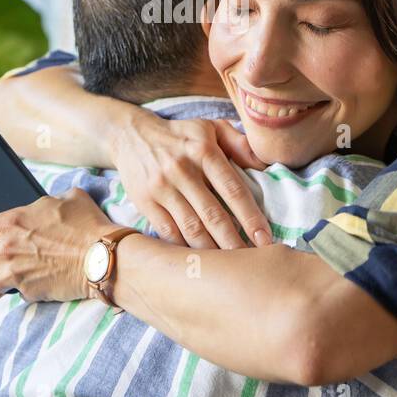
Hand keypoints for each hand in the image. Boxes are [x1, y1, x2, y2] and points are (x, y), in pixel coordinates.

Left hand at [0, 188, 112, 302]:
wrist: (103, 257)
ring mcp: (15, 275)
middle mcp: (4, 250)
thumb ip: (49, 200)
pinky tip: (23, 285)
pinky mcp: (28, 293)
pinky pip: (10, 296)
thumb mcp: (67, 199)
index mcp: (8, 223)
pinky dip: (13, 293)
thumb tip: (50, 203)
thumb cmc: (88, 225)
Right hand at [107, 109, 270, 249]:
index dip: (251, 217)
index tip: (265, 239)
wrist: (131, 135)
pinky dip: (185, 248)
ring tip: (229, 269)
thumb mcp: (211, 127)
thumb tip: (265, 164)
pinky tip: (199, 261)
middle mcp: (183, 170)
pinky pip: (168, 232)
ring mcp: (162, 187)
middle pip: (213, 215)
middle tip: (252, 263)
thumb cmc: (180, 135)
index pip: (233, 189)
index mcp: (204, 151)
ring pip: (191, 228)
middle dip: (235, 242)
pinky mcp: (145, 202)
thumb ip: (239, 144)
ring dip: (212, 252)